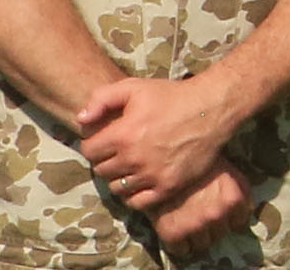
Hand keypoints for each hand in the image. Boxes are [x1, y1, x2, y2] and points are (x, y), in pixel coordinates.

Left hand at [79, 77, 231, 210]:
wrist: (209, 110)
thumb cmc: (171, 96)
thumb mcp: (134, 87)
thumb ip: (101, 99)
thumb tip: (81, 120)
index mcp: (123, 134)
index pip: (89, 151)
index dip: (92, 145)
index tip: (102, 140)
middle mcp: (135, 158)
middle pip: (102, 171)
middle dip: (105, 161)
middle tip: (116, 153)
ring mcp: (152, 175)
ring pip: (117, 188)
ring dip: (118, 178)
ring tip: (127, 166)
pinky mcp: (168, 187)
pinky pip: (138, 203)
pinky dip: (133, 195)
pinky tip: (139, 182)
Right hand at [148, 158, 253, 259]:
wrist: (155, 157)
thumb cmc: (190, 157)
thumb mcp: (222, 166)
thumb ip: (235, 189)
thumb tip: (245, 208)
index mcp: (232, 197)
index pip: (240, 223)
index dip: (229, 219)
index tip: (219, 214)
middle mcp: (217, 214)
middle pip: (220, 234)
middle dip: (211, 226)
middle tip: (198, 213)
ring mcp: (195, 225)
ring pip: (203, 245)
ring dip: (196, 236)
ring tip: (186, 219)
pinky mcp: (173, 233)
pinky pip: (181, 251)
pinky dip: (177, 243)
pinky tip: (173, 226)